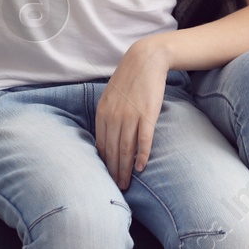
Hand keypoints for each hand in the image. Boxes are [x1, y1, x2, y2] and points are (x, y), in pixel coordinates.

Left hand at [95, 38, 171, 188]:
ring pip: (126, 150)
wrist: (145, 60)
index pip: (101, 146)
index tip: (106, 178)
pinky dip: (142, 156)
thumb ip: (107, 116)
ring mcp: (131, 117)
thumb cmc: (128, 79)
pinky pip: (144, 141)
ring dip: (126, 169)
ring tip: (127, 183)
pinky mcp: (147, 115)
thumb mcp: (110, 97)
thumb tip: (105, 138)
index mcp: (102, 113)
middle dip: (114, 172)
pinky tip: (141, 167)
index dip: (104, 164)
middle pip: (113, 151)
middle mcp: (114, 117)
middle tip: (116, 188)